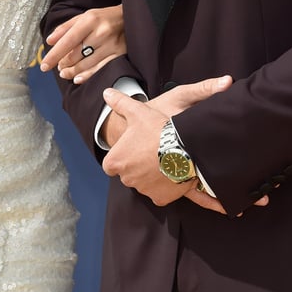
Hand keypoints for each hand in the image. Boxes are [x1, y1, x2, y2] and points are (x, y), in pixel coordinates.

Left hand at [41, 4, 124, 82]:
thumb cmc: (102, 18)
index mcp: (90, 20)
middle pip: (76, 55)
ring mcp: (112, 44)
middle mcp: (101, 32)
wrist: (128, 17)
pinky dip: (86, 76)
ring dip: (72, 71)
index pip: (67, 41)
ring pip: (86, 64)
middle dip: (63, 63)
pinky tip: (77, 78)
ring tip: (65, 72)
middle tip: (59, 66)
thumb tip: (49, 41)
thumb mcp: (83, 17)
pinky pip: (100, 69)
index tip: (44, 66)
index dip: (54, 55)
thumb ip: (65, 28)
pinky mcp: (120, 54)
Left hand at [101, 77, 231, 207]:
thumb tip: (107, 93)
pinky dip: (164, 187)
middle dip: (137, 166)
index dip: (121, 156)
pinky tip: (172, 173)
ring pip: (144, 183)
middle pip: (129, 174)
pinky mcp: (160, 198)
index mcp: (116, 161)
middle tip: (151, 152)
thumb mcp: (137, 112)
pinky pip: (160, 193)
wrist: (185, 146)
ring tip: (164, 159)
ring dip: (151, 175)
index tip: (133, 150)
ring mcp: (144, 190)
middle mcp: (126, 178)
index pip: (111, 164)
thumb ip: (120, 103)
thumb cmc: (158, 128)